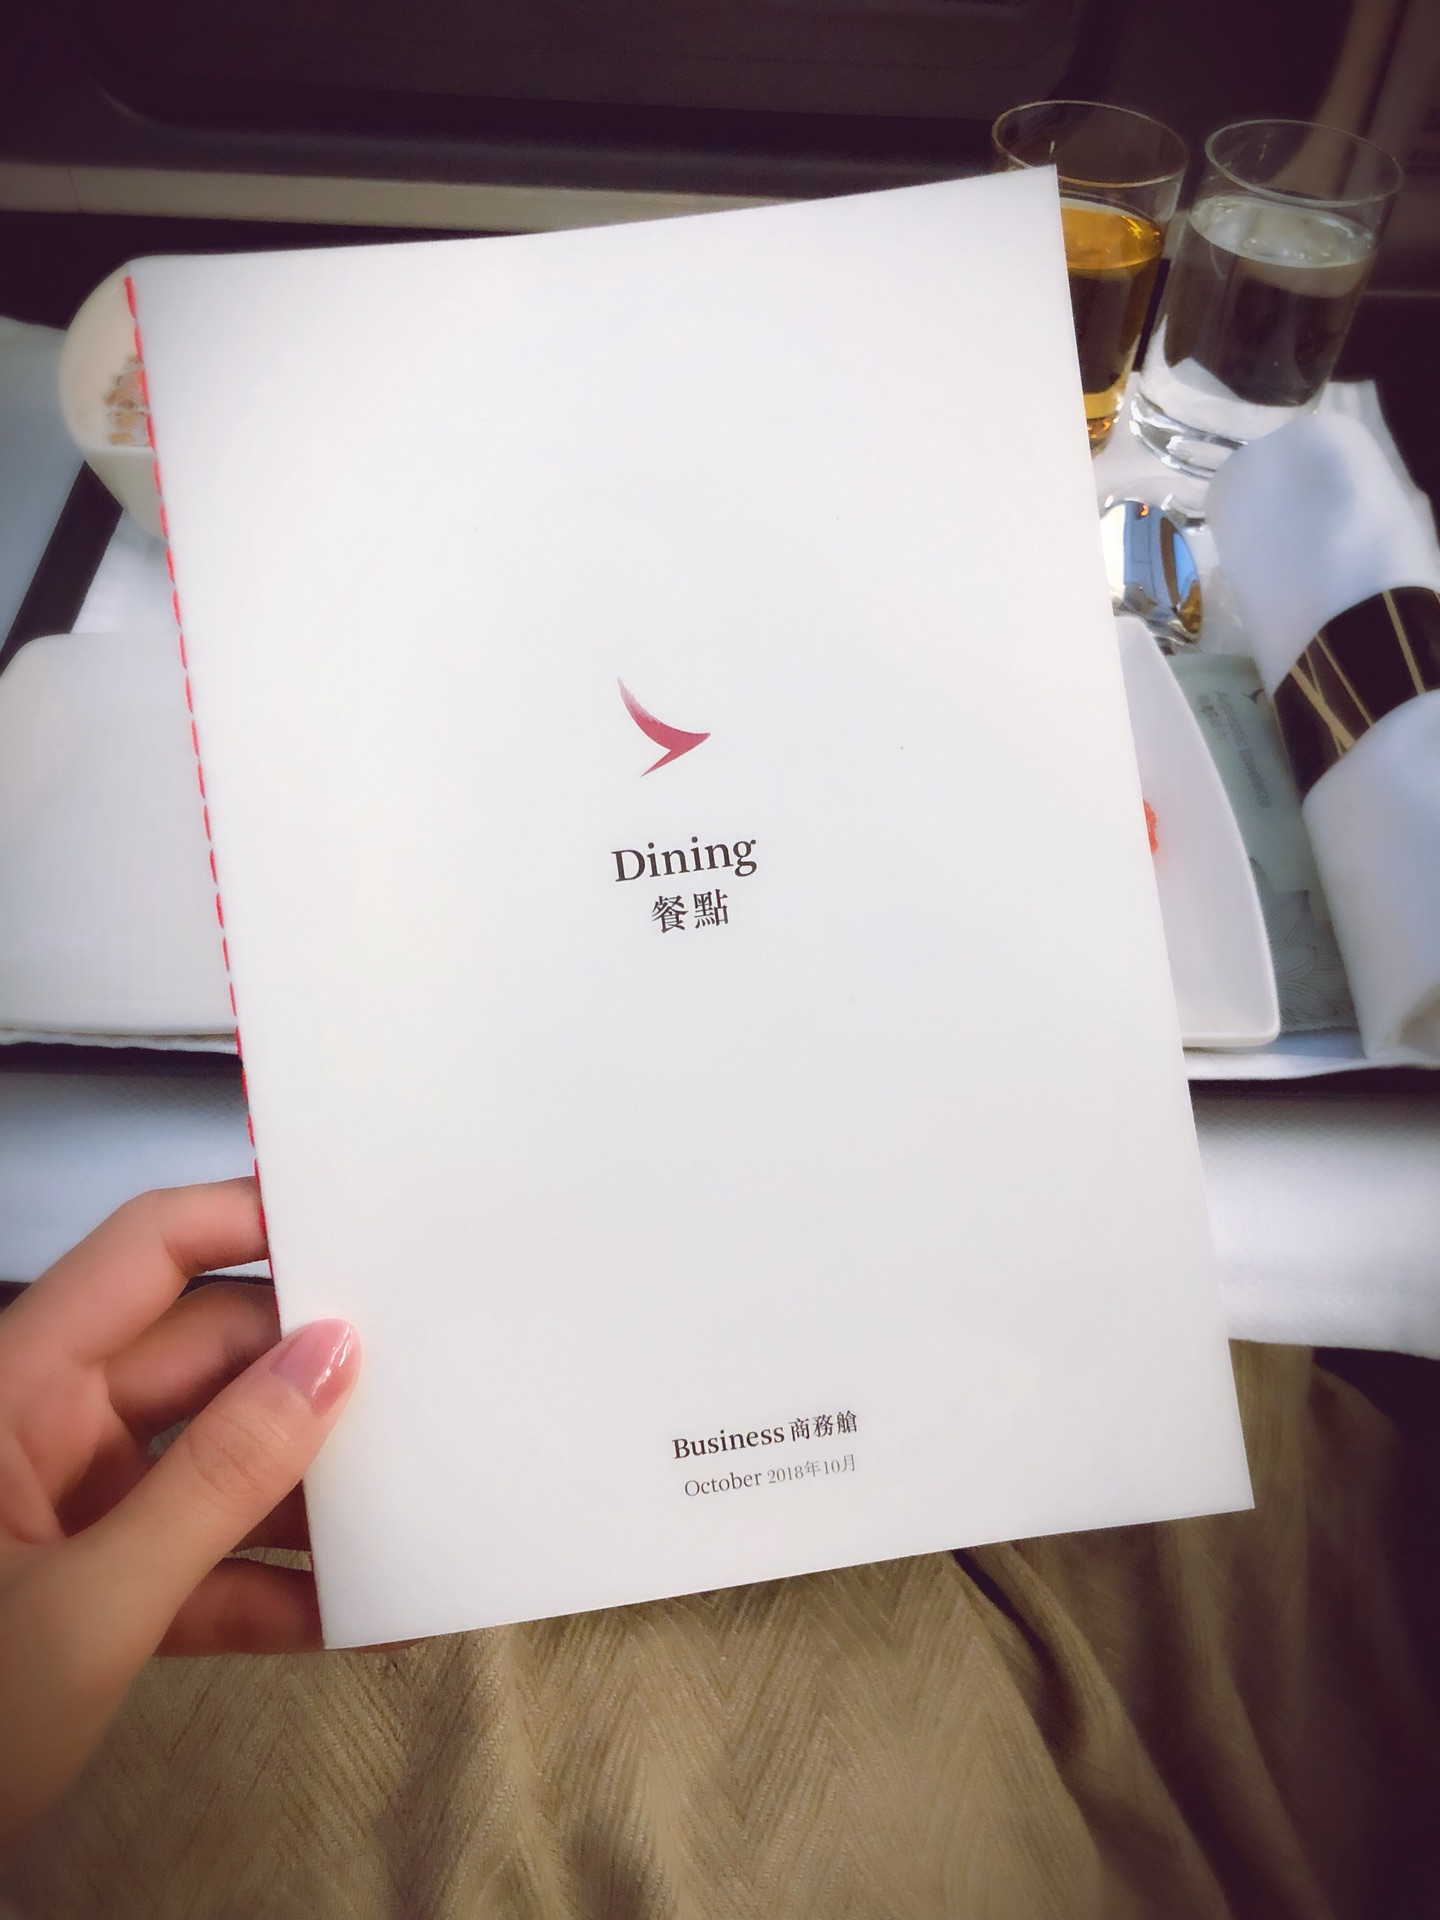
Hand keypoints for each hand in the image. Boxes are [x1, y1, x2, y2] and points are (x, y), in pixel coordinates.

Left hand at [0, 1179, 358, 1858]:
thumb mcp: (88, 1605)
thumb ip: (218, 1480)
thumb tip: (327, 1362)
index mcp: (12, 1392)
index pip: (146, 1255)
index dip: (244, 1220)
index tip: (351, 1225)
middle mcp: (42, 1431)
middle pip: (200, 1358)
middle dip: (302, 1374)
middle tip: (410, 1380)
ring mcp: (68, 1510)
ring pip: (211, 1459)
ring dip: (299, 1493)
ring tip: (398, 1501)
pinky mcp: (91, 1590)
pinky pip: (199, 1558)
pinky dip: (267, 1586)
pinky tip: (346, 1610)